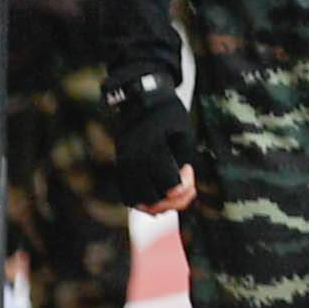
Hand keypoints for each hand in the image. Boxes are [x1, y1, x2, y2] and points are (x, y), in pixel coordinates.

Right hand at [111, 45, 194, 212]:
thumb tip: (182, 181)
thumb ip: (185, 157)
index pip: (170, 187)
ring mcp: (125, 168)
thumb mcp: (185, 132)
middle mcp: (135, 164)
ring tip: (171, 191)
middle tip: (184, 185)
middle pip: (153, 201)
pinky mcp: (120, 169)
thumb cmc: (168, 116)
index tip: (188, 170)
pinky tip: (157, 193)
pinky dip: (142, 201)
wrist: (140, 102)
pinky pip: (126, 196)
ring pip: (138, 203)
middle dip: (173, 201)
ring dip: (158, 204)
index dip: (185, 186)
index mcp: (153, 153)